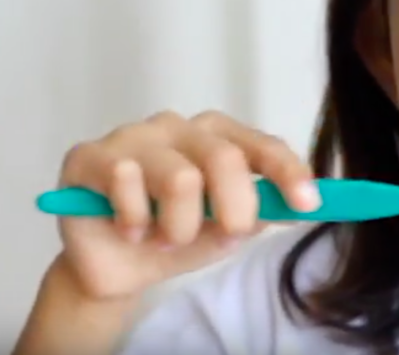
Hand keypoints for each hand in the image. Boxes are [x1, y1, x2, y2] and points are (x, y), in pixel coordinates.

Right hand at [53, 110, 319, 300]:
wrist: (112, 269)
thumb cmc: (171, 237)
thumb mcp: (224, 230)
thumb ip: (257, 213)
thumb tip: (296, 204)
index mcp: (214, 137)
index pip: (259, 145)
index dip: (286, 172)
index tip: (308, 205)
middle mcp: (176, 127)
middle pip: (224, 157)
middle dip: (235, 209)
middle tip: (227, 237)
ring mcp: (132, 137)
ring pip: (180, 177)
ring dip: (179, 227)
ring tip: (165, 240)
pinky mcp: (90, 155)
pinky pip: (126, 182)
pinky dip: (135, 221)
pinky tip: (127, 231)